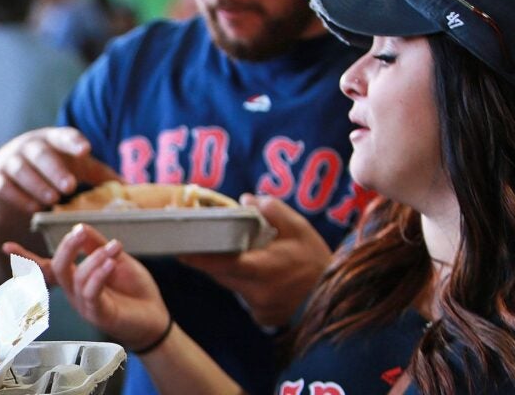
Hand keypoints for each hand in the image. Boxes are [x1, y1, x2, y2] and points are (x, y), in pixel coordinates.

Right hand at [0, 127, 120, 213]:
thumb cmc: (53, 171)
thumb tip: (133, 187)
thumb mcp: (76, 168)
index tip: (85, 150)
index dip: (74, 142)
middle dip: (54, 169)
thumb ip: (101, 175)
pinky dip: (19, 197)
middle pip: (40, 154)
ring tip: (52, 199)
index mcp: (54, 139)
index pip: (64, 136)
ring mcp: (10, 162)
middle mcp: (30, 146)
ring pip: (21, 170)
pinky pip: (5, 187)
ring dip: (37, 185)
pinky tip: (33, 208)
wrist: (9, 180)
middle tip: (69, 186)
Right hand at [2, 224, 169, 349]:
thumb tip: (80, 226)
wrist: (155, 317)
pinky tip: (111, 263)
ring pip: (76, 277)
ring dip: (95, 258)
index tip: (5, 246)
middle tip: (80, 230)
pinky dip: (99, 274)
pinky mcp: (98, 314)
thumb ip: (97, 245)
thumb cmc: (135, 290)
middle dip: (67, 247)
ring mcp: (85, 304)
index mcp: (76, 279)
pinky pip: (91, 292)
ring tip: (115, 246)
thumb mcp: (116, 260)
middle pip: (58, 268)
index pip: (48, 268)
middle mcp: (75, 292)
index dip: (27, 258)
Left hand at [179, 193, 331, 327]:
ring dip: (225, 268)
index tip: (177, 247)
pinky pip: (242, 296)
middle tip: (194, 239)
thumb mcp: (301, 229)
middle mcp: (256, 292)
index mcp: (263, 269)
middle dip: (207, 257)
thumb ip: (273, 210)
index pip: (221, 263)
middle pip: (219, 273)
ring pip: (229, 284)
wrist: (337, 298)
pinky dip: (243, 282)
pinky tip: (255, 273)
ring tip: (231, 251)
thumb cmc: (316, 261)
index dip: (196, 256)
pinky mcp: (261, 316)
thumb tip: (246, 200)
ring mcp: (257, 307)